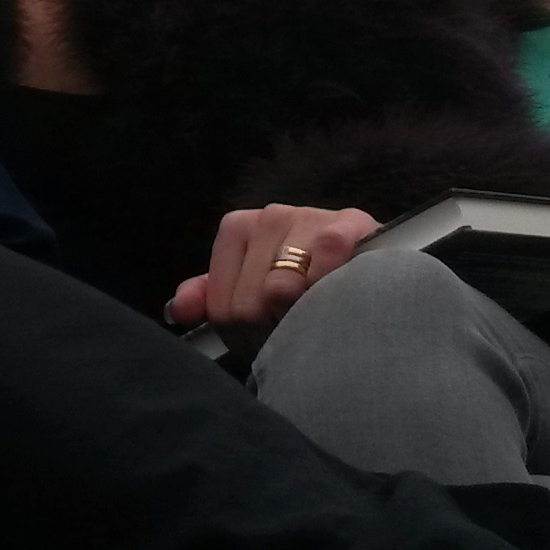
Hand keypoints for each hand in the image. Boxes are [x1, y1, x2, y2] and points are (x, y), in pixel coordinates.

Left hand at [167, 205, 379, 354]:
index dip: (243, 332)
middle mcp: (270, 217)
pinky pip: (324, 258)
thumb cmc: (306, 279)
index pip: (221, 303)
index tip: (266, 333)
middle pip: (248, 303)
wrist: (371, 262)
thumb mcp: (253, 287)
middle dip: (272, 330)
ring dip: (299, 317)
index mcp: (239, 229)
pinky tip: (336, 298)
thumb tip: (179, 309)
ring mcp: (307, 217)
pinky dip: (327, 289)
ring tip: (315, 320)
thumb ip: (213, 297)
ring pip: (280, 288)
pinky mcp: (347, 223)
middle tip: (294, 331)